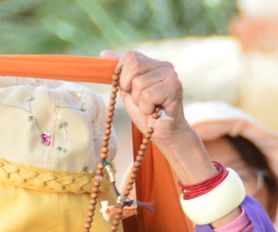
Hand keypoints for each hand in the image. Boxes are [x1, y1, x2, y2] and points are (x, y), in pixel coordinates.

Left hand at [104, 50, 213, 184]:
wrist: (164, 132)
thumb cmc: (146, 112)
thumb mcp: (127, 91)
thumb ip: (119, 73)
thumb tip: (104, 53)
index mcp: (153, 63)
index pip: (129, 56)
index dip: (123, 75)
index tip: (129, 89)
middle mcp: (164, 65)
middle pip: (133, 66)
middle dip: (129, 87)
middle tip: (140, 99)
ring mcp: (171, 75)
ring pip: (139, 84)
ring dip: (139, 101)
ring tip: (149, 106)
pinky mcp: (174, 87)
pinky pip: (147, 96)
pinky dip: (146, 108)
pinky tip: (155, 110)